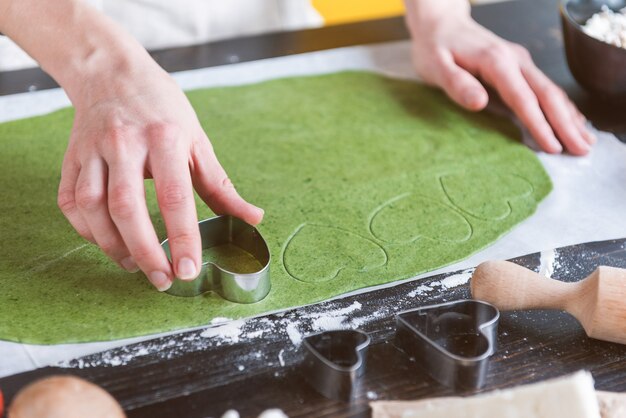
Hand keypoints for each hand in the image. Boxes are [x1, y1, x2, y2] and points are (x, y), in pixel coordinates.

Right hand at [57, 67, 263, 290]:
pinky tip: (109, 243)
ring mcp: (92, 150)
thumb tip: (253, 217)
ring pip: (93, 207)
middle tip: (162, 280)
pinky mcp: (71, 158)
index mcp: (165, 138)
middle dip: (144, 251)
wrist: (112, 74)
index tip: (188, 270)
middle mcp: (125, 143)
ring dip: (113, 246)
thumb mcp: (197, 139)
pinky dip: (88, 231)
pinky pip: (71, 203)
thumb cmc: (163, 108)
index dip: (181, 237)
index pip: (174, 196)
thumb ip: (221, 184)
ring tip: (136, 266)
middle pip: (127, 207)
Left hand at [405, 0, 595, 154]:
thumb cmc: (435, 47)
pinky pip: (545, 88)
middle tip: (582, 150)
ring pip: (551, 91)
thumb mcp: (436, 66)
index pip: (523, 98)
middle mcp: (515, 60)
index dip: (540, 124)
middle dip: (566, 124)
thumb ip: (457, 84)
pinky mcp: (519, 67)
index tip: (553, 147)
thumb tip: (479, 102)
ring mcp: (520, 62)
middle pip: (548, 94)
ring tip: (585, 142)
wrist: (441, 23)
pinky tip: (572, 121)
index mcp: (496, 62)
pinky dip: (561, 106)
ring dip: (569, 117)